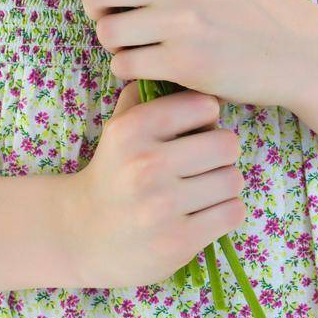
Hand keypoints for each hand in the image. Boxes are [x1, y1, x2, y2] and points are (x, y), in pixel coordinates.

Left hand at [58, 0, 301, 109]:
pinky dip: (129, 70)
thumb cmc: (234, 2)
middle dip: (93, 8)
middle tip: (111, 15)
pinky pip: (124, 67)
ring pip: (107, 34)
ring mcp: (183, 21)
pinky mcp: (186, 62)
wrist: (291, 48)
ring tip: (139, 43)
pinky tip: (152, 65)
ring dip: (113, 43)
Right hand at [69, 80, 246, 288]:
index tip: (194, 131)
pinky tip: (205, 212)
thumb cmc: (114, 172)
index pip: (204, 106)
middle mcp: (145, 165)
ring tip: (203, 189)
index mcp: (131, 129)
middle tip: (205, 163)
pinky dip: (225, 211)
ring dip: (224, 184)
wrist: (84, 235)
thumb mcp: (119, 127)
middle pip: (226, 144)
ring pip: (233, 179)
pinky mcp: (178, 241)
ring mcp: (162, 206)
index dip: (206, 118)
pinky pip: (233, 212)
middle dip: (220, 153)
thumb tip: (193, 76)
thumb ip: (149, 94)